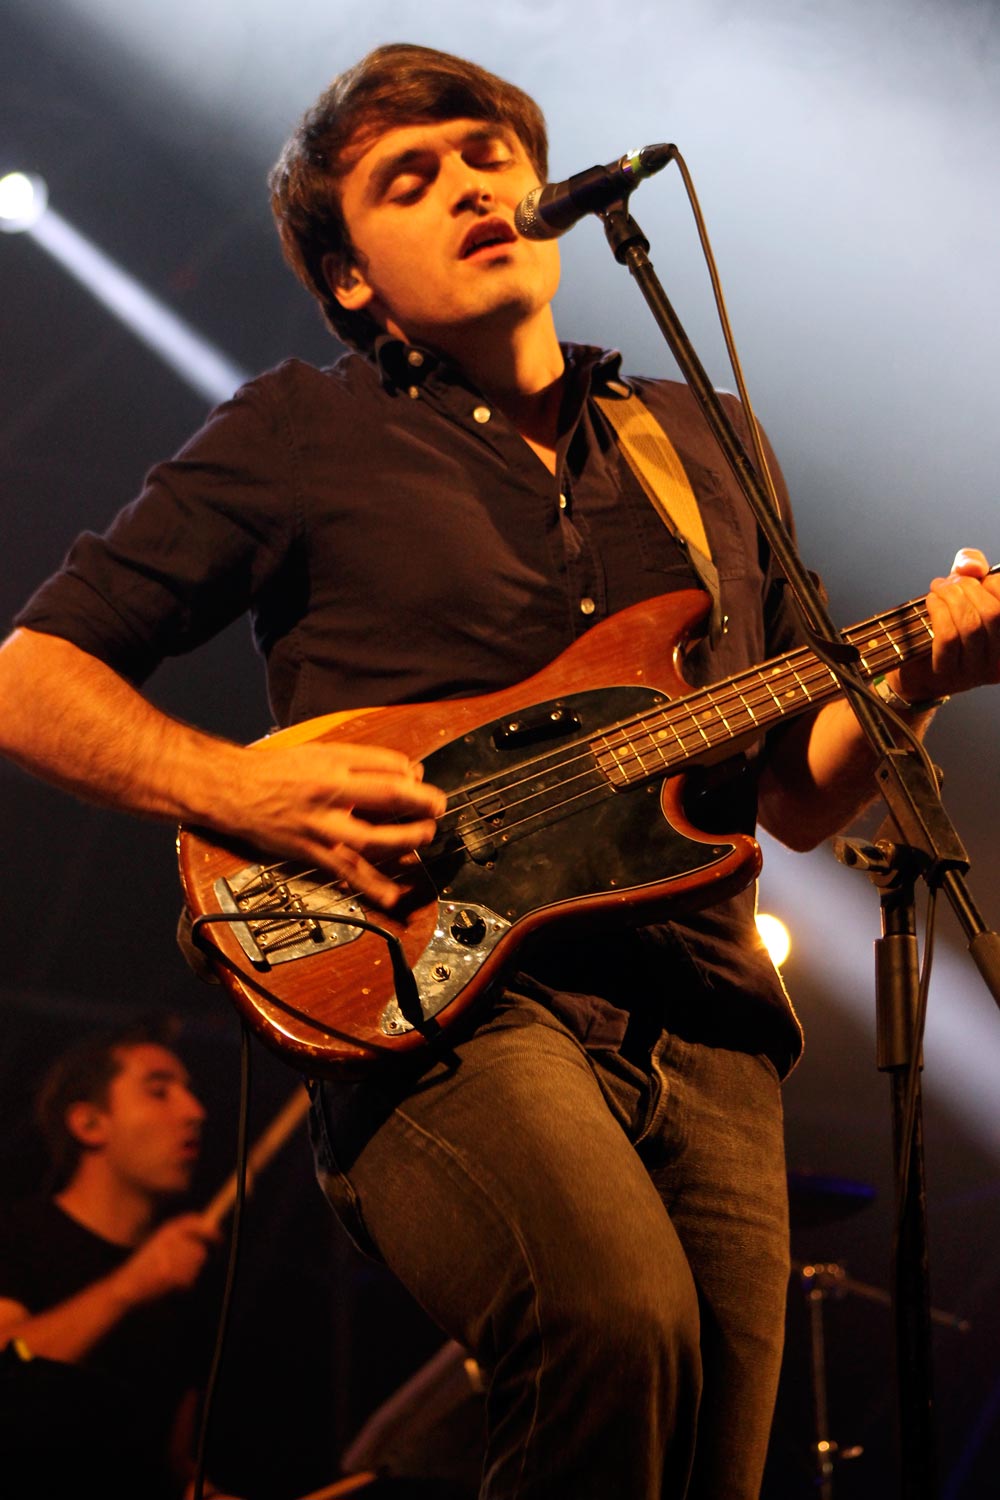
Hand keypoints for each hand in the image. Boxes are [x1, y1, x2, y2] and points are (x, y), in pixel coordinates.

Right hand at [113, 1214, 219, 1306]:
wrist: (124, 1286)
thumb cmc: (144, 1265)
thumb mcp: (159, 1242)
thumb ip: (182, 1236)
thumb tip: (211, 1230)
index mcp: (166, 1230)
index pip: (194, 1223)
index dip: (210, 1231)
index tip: (218, 1237)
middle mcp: (169, 1240)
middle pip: (200, 1250)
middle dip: (195, 1260)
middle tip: (180, 1267)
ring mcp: (170, 1258)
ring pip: (195, 1265)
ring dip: (189, 1272)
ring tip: (172, 1276)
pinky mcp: (170, 1275)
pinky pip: (189, 1280)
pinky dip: (184, 1285)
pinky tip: (169, 1285)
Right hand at [224, 739, 446, 906]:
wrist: (233, 791)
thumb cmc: (277, 771)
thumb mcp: (320, 752)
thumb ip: (364, 761)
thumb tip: (406, 772)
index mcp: (332, 764)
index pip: (385, 766)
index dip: (413, 776)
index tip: (425, 785)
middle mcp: (328, 794)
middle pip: (385, 797)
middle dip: (419, 805)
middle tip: (437, 809)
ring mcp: (320, 827)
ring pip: (370, 838)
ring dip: (404, 840)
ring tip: (423, 838)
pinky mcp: (311, 853)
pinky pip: (346, 872)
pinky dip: (371, 886)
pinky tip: (392, 896)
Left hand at [892, 547, 999, 705]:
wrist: (917, 664)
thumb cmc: (946, 621)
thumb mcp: (964, 588)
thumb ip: (972, 567)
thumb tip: (971, 567)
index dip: (995, 583)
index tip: (976, 578)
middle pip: (992, 613)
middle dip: (967, 588)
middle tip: (948, 583)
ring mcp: (976, 671)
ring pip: (970, 625)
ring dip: (950, 598)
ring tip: (938, 589)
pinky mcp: (950, 674)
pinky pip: (948, 638)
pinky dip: (938, 612)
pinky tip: (931, 602)